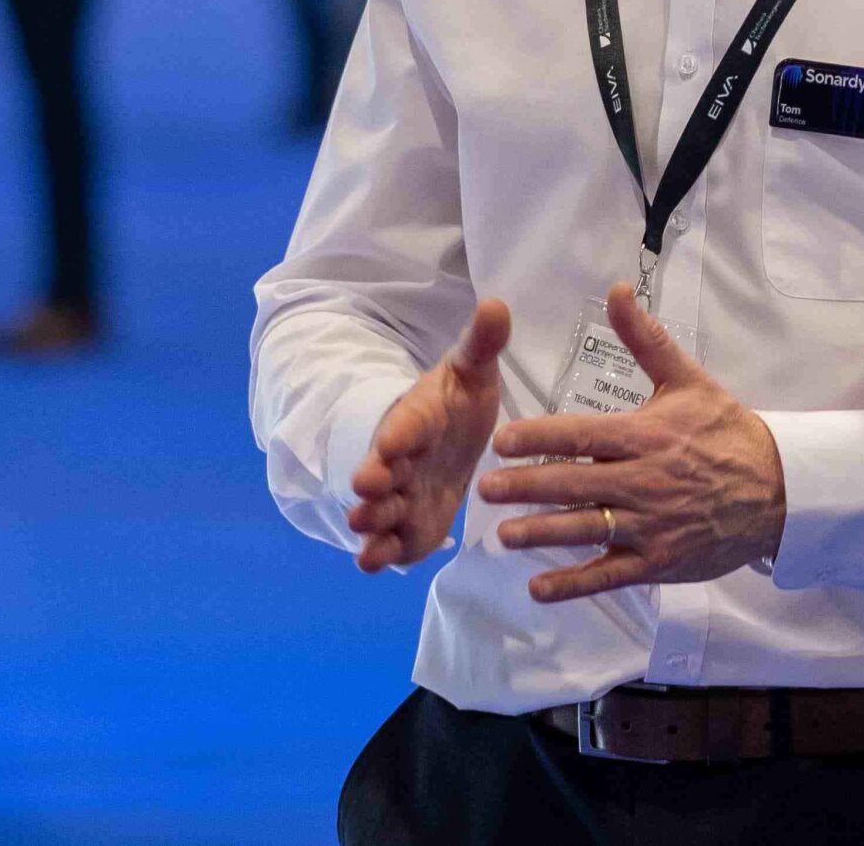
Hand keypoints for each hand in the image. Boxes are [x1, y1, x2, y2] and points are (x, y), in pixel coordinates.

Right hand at [345, 299, 510, 573]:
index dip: (399, 434)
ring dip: (371, 518)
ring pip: (378, 510)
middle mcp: (399, 460)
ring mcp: (400, 496)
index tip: (392, 444)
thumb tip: (497, 304)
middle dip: (372, 480)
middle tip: (366, 489)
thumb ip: (481, 344)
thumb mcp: (472, 372)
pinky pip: (388, 543)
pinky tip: (374, 561)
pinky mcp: (407, 527)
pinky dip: (379, 552)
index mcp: (416, 419)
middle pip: (380, 470)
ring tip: (366, 526)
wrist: (449, 440)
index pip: (405, 425)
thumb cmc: (457, 402)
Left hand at [479, 284, 786, 603]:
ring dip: (541, 534)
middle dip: (525, 487)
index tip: (501, 440)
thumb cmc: (725, 431)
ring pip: (586, 530)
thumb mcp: (689, 380)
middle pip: (573, 484)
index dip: (539, 438)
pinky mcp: (659, 562)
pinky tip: (539, 588)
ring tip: (503, 535)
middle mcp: (643, 481)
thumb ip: (646, 339)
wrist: (777, 488)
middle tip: (484, 489)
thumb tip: (616, 291)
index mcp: (645, 435)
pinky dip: (573, 585)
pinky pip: (609, 575)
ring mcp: (650, 526)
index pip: (582, 435)